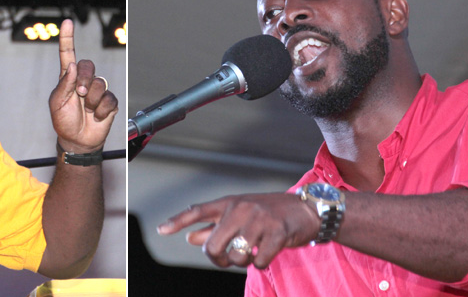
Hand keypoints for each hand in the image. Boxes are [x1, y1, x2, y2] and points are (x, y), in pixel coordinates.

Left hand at [49, 19, 117, 152]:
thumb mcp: (57, 103)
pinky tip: (96, 116)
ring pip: (100, 84)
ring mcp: (98, 91)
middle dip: (84, 80)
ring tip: (86, 110)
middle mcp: (84, 81)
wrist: (78, 141)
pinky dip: (101, 111)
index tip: (68, 23)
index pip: (68, 54)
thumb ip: (64, 84)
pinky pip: (109, 99)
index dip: (68, 38)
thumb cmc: (64, 121)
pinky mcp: (109, 102)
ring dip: (91, 100)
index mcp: (69, 78)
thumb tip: (72, 65)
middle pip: (89, 65)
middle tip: (79, 95)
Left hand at [157, 193, 319, 268]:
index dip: (177, 221)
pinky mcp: (277, 232)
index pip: (197, 211)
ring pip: (236, 257)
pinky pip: (258, 262)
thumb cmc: (268, 213)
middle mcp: (240, 209)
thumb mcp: (240, 215)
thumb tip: (190, 238)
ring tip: (252, 252)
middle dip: (219, 260)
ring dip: (243, 262)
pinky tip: (267, 253)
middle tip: (229, 259)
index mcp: (229, 203)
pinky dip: (261, 263)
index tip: (161, 230)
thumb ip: (214, 227)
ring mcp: (259, 220)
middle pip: (213, 246)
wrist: (306, 210)